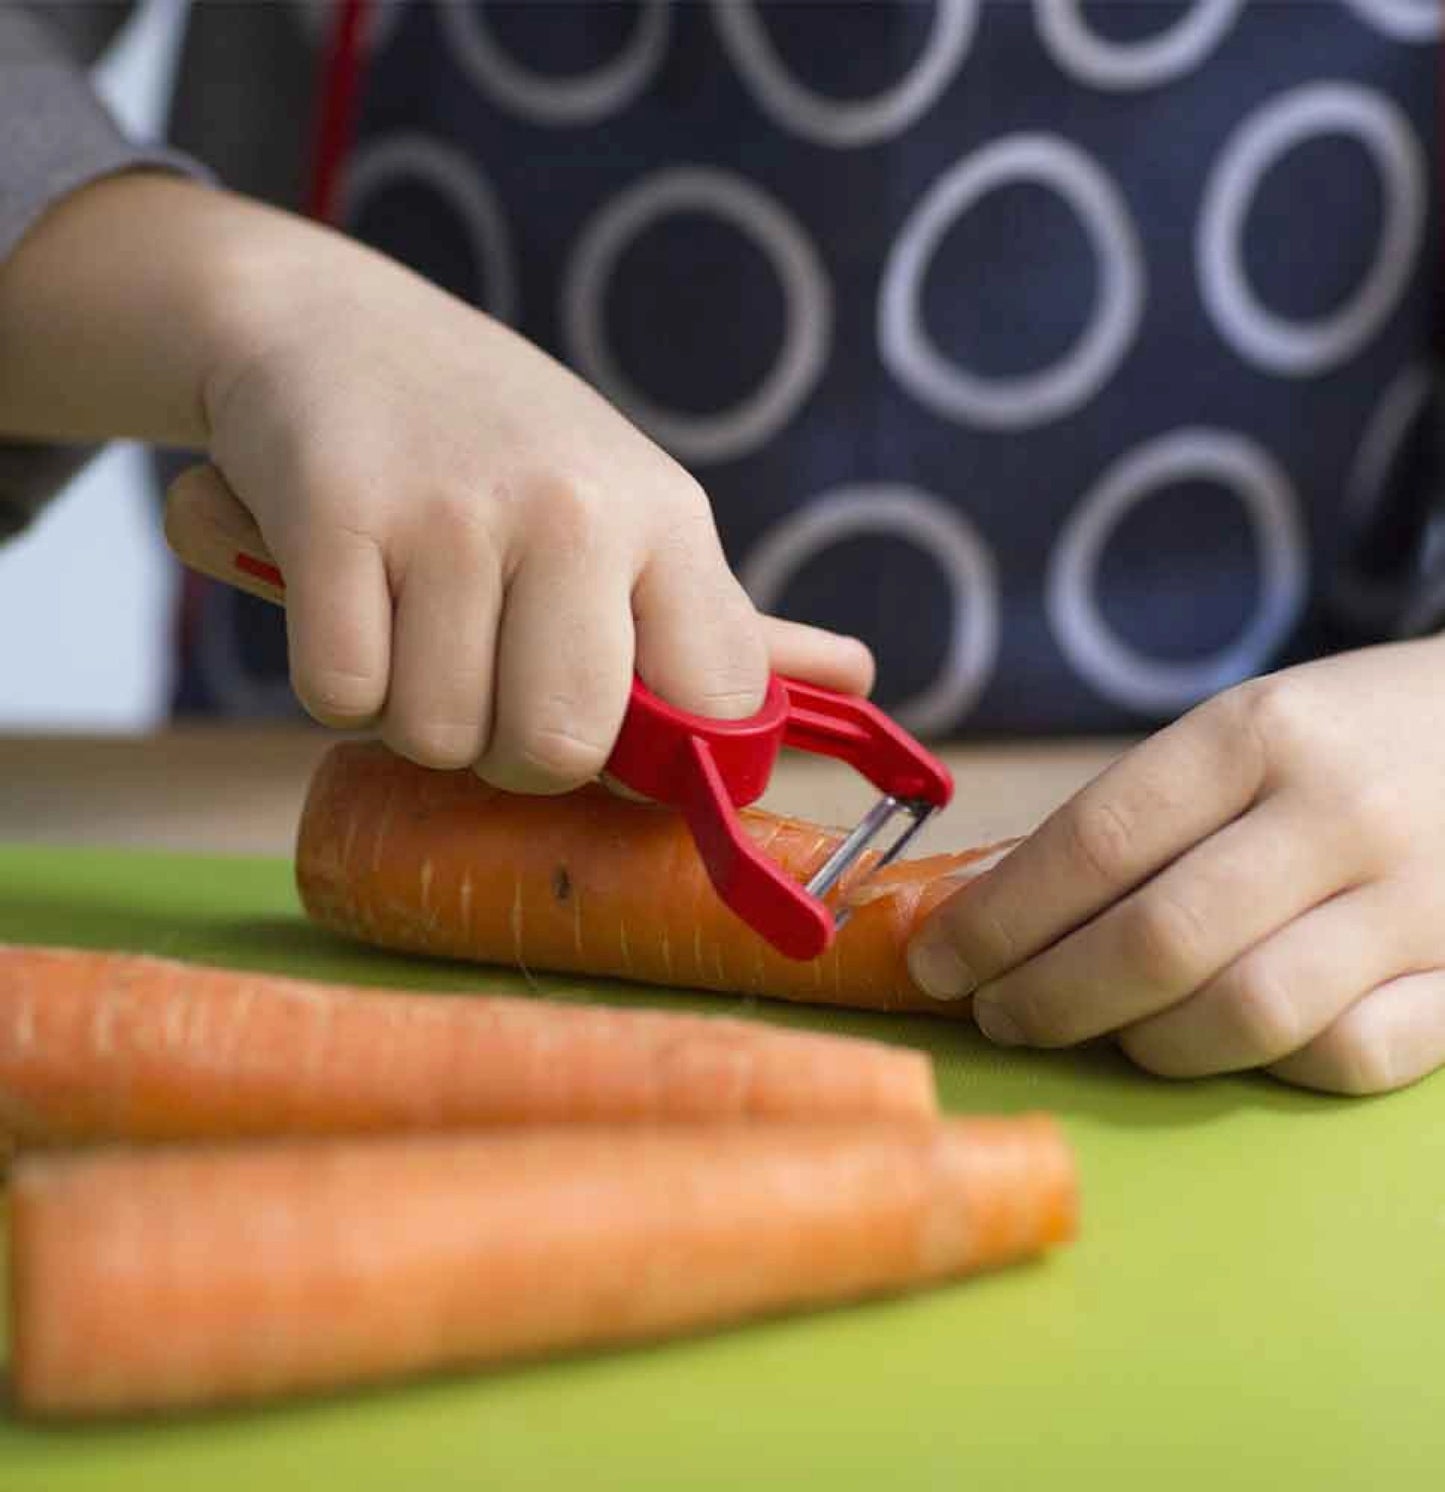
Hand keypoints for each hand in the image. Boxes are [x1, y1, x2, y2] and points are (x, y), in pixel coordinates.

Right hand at [198, 207, 868, 788]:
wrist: (338, 323)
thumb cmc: (506, 449)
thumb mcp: (631, 509)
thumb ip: (724, 619)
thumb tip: (859, 682)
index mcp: (668, 520)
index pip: (714, 710)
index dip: (656, 759)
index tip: (605, 728)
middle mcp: (577, 511)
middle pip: (561, 749)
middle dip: (516, 756)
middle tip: (490, 688)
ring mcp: (454, 510)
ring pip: (439, 735)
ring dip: (417, 715)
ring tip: (415, 626)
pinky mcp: (335, 513)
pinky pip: (343, 696)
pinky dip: (340, 685)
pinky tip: (353, 608)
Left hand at [907, 640, 1444, 1094]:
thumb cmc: (1349, 737)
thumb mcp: (1246, 730)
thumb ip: (1140, 816)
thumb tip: (995, 909)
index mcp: (1259, 734)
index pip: (1096, 843)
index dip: (1000, 918)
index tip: (939, 961)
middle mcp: (1339, 813)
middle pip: (1156, 942)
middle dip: (1047, 998)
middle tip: (998, 1015)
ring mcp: (1418, 901)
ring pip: (1245, 1014)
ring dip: (1144, 1043)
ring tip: (1100, 1034)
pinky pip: (1344, 1057)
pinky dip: (1264, 1065)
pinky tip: (1224, 1041)